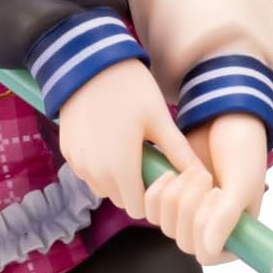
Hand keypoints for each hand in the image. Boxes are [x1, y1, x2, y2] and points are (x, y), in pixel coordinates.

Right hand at [56, 58, 202, 218]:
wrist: (89, 62)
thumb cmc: (131, 88)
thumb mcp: (160, 120)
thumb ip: (179, 153)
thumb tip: (204, 176)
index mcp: (120, 168)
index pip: (139, 209)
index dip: (154, 199)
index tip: (162, 177)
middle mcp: (94, 173)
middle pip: (121, 200)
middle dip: (136, 189)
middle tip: (149, 161)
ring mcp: (78, 163)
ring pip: (103, 188)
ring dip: (117, 179)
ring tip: (130, 149)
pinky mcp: (68, 152)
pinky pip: (88, 172)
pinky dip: (100, 166)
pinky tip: (111, 140)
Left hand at [149, 112, 266, 265]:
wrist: (224, 118)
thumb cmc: (243, 151)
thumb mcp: (241, 185)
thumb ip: (226, 219)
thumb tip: (208, 252)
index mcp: (237, 233)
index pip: (209, 255)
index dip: (206, 229)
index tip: (218, 195)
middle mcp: (212, 229)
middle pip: (184, 241)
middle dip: (190, 206)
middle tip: (205, 176)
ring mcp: (188, 215)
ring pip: (167, 226)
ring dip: (177, 196)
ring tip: (194, 170)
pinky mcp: (169, 199)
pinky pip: (152, 209)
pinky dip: (158, 190)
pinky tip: (172, 172)